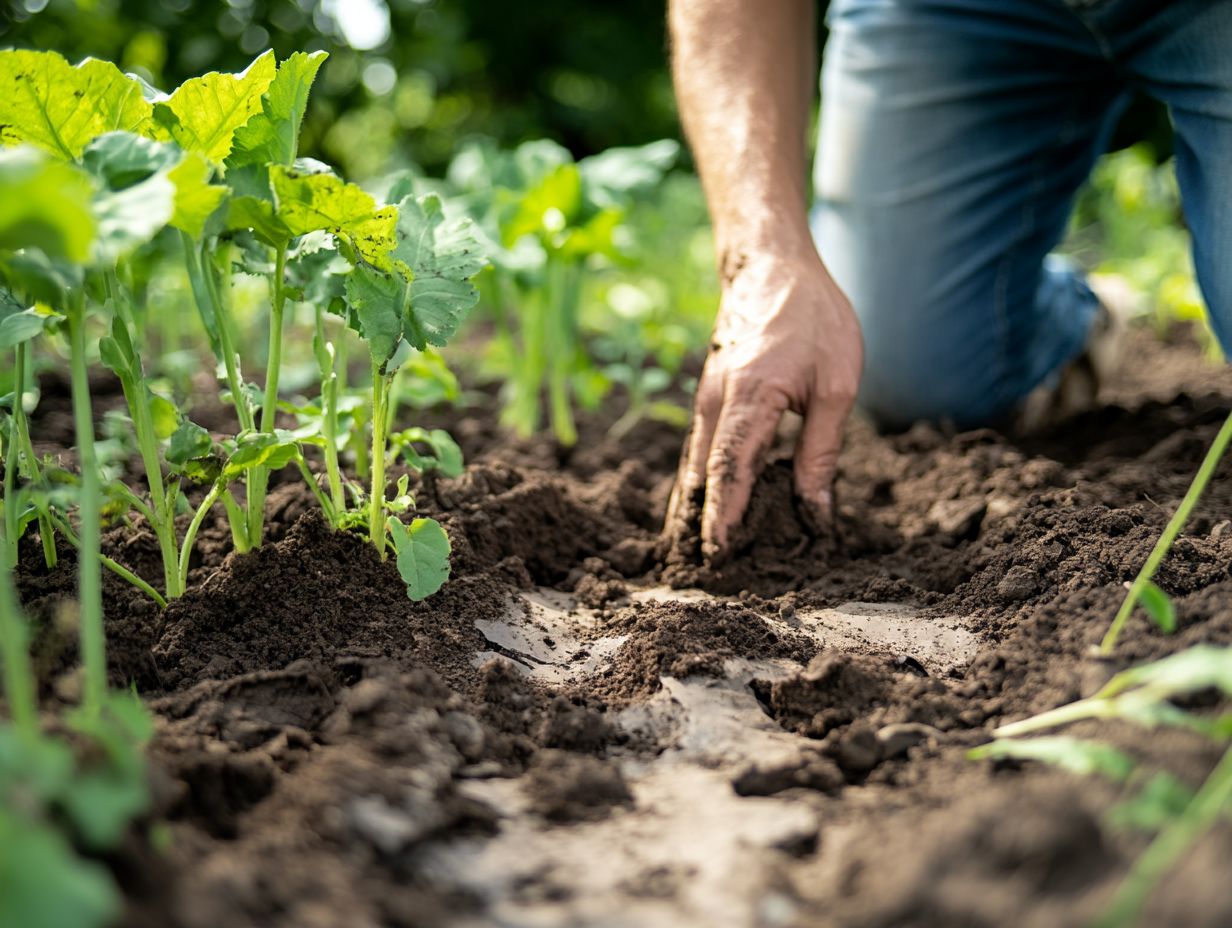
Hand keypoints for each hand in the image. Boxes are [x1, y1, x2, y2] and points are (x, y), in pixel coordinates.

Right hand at [665, 244, 862, 562]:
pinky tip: (693, 508)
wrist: (771, 264)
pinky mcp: (706, 397)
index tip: (720, 552)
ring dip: (691, 510)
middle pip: (700, 475)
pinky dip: (693, 484)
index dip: (725, 513)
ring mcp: (705, 398)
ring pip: (692, 465)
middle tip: (701, 574)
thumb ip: (820, 451)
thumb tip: (814, 511)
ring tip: (687, 556)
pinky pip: (695, 449)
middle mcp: (715, 401)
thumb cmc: (813, 317)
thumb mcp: (836, 384)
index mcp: (750, 396)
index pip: (731, 467)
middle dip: (701, 525)